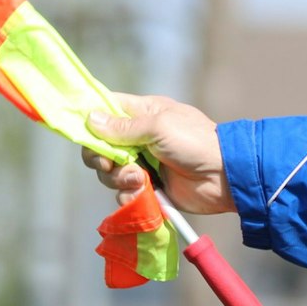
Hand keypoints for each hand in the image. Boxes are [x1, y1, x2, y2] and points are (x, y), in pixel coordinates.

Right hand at [82, 93, 233, 215]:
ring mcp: (143, 164)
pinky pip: (124, 193)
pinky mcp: (149, 188)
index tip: (82, 132)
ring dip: (117, 178)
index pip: (105, 110)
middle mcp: (138, 138)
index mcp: (142, 114)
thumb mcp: (159, 127)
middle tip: (109, 163)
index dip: (89, 119)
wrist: (225, 177)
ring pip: (109, 173)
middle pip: (99, 147)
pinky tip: (144, 193)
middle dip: (99, 157)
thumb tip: (90, 119)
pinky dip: (130, 195)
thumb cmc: (196, 143)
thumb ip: (124, 127)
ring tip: (139, 179)